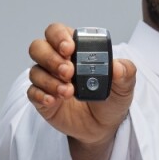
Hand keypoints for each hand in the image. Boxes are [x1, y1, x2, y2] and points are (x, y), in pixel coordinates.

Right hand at [26, 23, 136, 148]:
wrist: (104, 127)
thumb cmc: (110, 100)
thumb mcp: (124, 86)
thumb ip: (125, 73)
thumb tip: (118, 66)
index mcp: (74, 50)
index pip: (57, 32)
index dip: (59, 36)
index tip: (70, 48)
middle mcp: (56, 61)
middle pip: (39, 47)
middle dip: (51, 57)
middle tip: (68, 71)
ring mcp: (48, 80)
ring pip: (35, 71)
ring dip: (50, 80)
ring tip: (68, 92)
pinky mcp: (43, 99)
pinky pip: (33, 93)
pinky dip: (41, 95)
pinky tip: (54, 100)